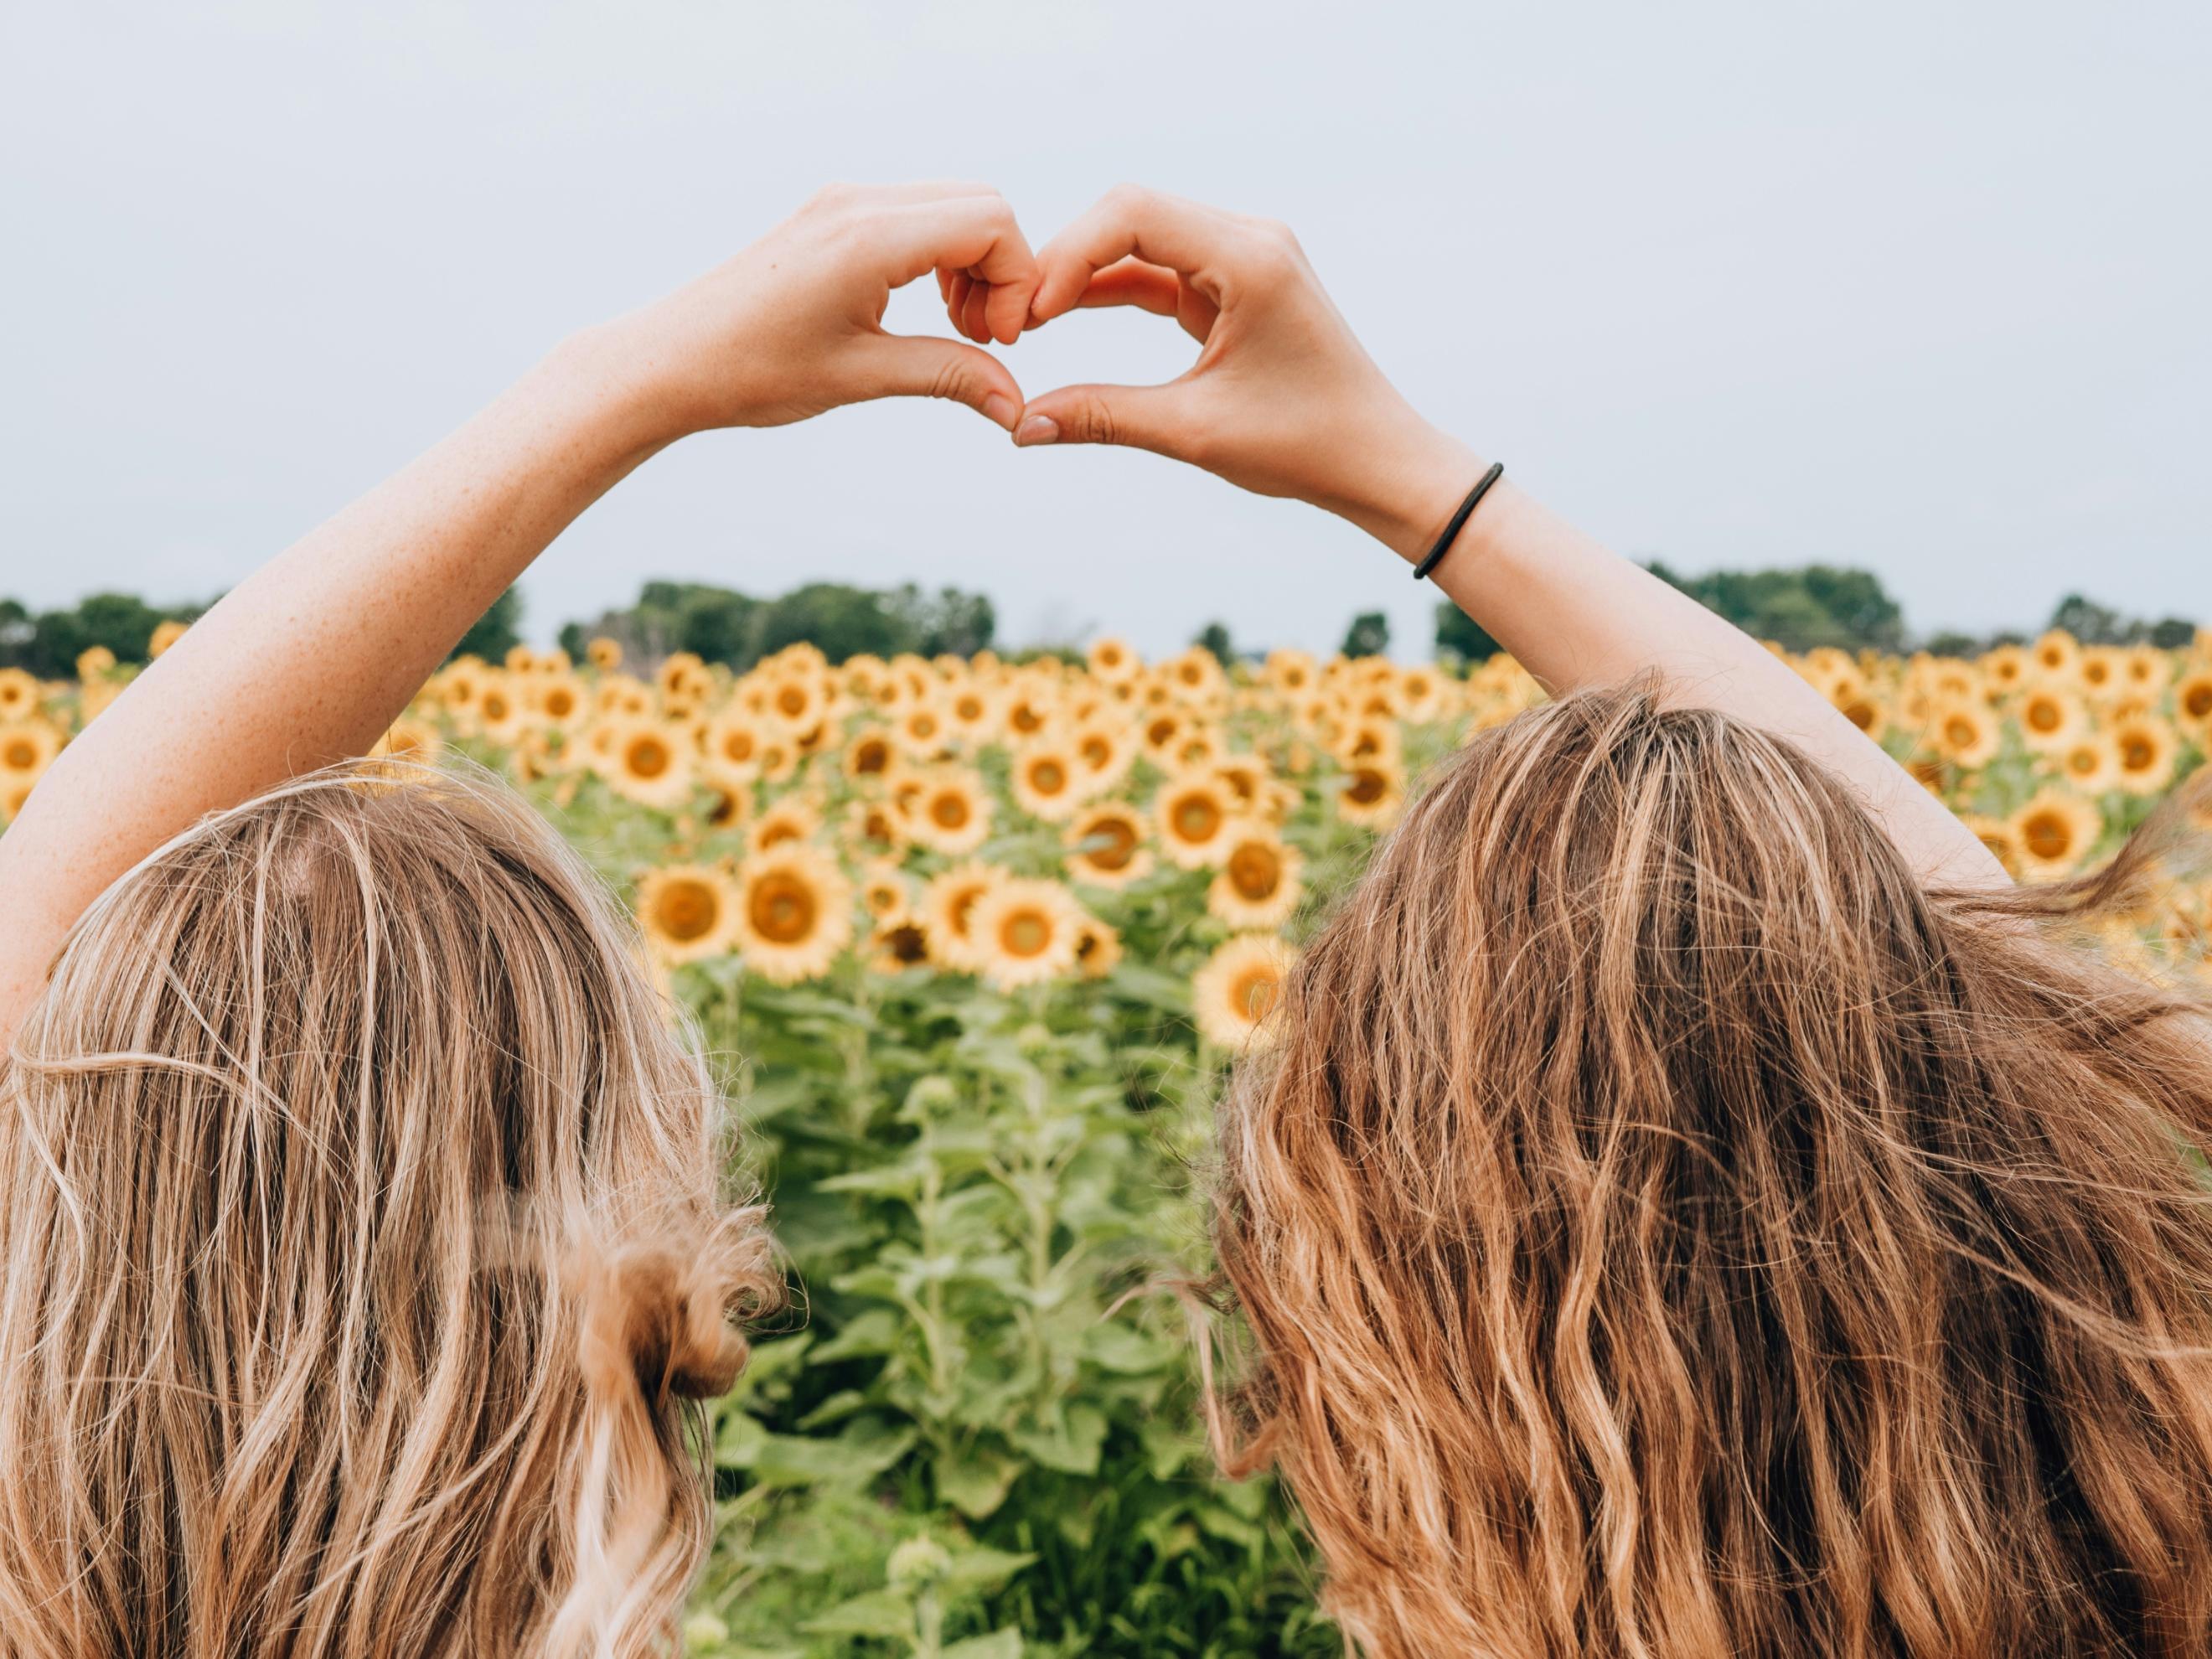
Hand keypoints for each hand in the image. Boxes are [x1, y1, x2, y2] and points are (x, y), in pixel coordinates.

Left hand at [595, 181, 1040, 438]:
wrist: (671, 359)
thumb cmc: (752, 370)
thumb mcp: (861, 377)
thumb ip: (949, 376)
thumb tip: (1016, 406)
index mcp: (869, 236)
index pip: (991, 222)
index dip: (1016, 283)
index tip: (997, 343)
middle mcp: (859, 202)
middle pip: (982, 205)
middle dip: (1002, 272)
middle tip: (982, 339)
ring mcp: (843, 202)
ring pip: (953, 207)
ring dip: (974, 266)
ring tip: (956, 332)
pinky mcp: (832, 215)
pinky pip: (917, 216)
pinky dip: (941, 258)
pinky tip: (924, 311)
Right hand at [1006, 185, 1480, 559]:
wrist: (1377, 459)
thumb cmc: (1307, 445)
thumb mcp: (1195, 432)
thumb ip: (1104, 417)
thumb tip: (1021, 426)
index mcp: (1250, 258)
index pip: (1133, 213)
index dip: (1068, 253)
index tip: (1028, 313)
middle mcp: (1250, 238)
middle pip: (1131, 213)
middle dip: (1067, 259)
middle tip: (1016, 318)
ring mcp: (1245, 256)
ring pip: (1141, 240)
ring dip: (1085, 274)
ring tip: (1029, 321)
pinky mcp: (1237, 283)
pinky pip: (1161, 271)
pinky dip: (1113, 290)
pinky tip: (1063, 316)